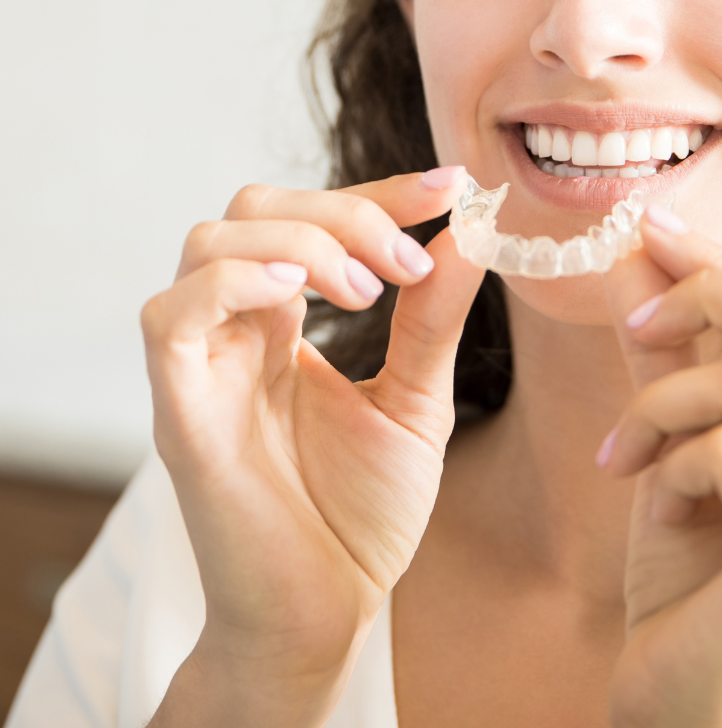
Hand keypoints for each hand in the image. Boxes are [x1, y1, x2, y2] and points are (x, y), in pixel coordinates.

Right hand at [141, 168, 483, 725]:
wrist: (329, 614)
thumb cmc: (360, 514)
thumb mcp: (416, 400)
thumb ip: (432, 318)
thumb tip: (469, 232)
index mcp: (284, 323)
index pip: (312, 217)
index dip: (378, 190)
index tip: (450, 186)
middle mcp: (235, 330)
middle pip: (255, 207)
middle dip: (343, 211)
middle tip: (405, 263)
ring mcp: (202, 365)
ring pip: (209, 240)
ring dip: (300, 242)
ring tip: (366, 292)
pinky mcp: (179, 410)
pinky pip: (172, 314)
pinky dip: (235, 280)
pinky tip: (300, 298)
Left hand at [599, 211, 721, 727]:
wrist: (690, 703)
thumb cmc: (695, 572)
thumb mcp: (681, 438)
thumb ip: (670, 348)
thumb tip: (637, 248)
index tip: (650, 228)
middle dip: (706, 295)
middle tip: (636, 327)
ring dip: (661, 406)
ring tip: (629, 456)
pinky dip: (670, 464)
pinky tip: (657, 509)